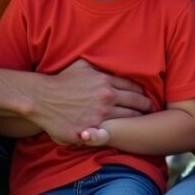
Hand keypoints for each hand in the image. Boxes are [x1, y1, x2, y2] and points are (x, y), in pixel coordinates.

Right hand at [29, 59, 151, 144]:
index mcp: (106, 82)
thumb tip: (111, 59)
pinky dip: (121, 133)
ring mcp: (100, 115)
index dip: (142, 93)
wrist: (41, 99)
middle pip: (136, 103)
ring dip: (138, 121)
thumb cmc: (61, 81)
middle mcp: (106, 97)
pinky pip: (112, 133)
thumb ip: (99, 64)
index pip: (134, 88)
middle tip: (153, 111)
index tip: (147, 97)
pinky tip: (125, 134)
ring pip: (128, 119)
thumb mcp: (82, 65)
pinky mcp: (91, 130)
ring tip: (144, 125)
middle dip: (147, 107)